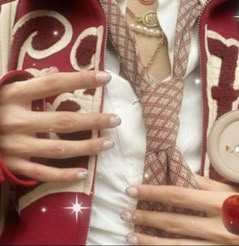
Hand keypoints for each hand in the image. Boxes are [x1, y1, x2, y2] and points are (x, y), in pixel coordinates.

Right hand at [0, 68, 119, 181]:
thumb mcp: (2, 89)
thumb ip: (27, 82)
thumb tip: (54, 71)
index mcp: (11, 96)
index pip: (53, 85)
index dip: (80, 79)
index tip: (105, 77)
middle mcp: (15, 121)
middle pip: (63, 120)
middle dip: (93, 120)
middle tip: (116, 119)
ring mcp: (15, 146)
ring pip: (59, 148)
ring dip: (87, 147)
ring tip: (108, 142)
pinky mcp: (13, 165)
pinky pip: (42, 173)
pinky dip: (64, 175)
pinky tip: (84, 172)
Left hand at [122, 175, 238, 244]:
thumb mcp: (231, 192)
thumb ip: (203, 184)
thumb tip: (175, 174)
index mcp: (225, 204)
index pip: (180, 196)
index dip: (153, 192)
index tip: (133, 190)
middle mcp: (222, 227)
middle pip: (174, 221)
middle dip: (146, 216)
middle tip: (126, 212)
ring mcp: (218, 245)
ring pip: (175, 244)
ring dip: (148, 239)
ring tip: (130, 233)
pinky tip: (148, 245)